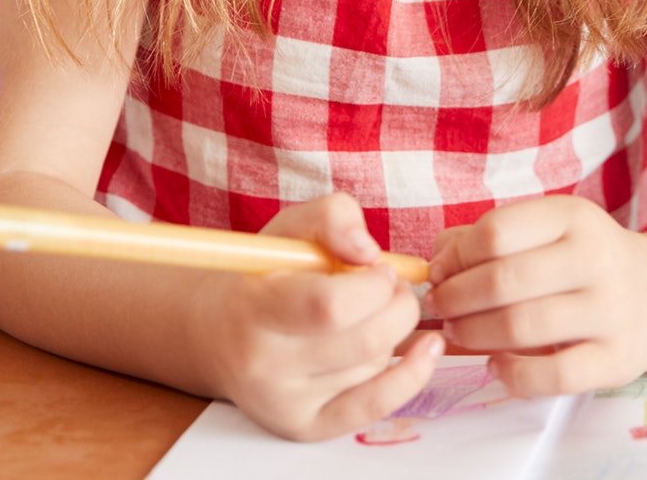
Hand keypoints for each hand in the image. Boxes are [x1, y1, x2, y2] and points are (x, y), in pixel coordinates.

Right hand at [207, 194, 439, 439]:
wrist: (218, 335)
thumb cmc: (263, 276)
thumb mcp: (290, 230)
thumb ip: (333, 217)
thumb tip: (368, 252)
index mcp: (254, 310)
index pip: (330, 306)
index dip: (373, 285)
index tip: (378, 269)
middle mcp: (265, 367)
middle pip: (365, 342)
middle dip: (399, 306)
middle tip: (393, 288)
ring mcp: (285, 405)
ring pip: (373, 366)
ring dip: (392, 333)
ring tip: (371, 315)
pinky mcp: (305, 428)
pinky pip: (374, 407)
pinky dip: (412, 376)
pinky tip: (428, 349)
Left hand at [425, 195, 646, 397]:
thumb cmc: (581, 262)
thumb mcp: (546, 231)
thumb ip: (485, 239)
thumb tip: (435, 263)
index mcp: (573, 217)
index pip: (495, 232)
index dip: (455, 257)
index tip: (439, 273)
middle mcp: (597, 258)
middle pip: (502, 281)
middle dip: (455, 298)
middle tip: (439, 308)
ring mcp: (612, 310)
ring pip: (521, 327)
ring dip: (473, 334)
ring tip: (457, 332)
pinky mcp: (617, 359)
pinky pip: (553, 375)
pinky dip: (512, 374)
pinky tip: (496, 365)